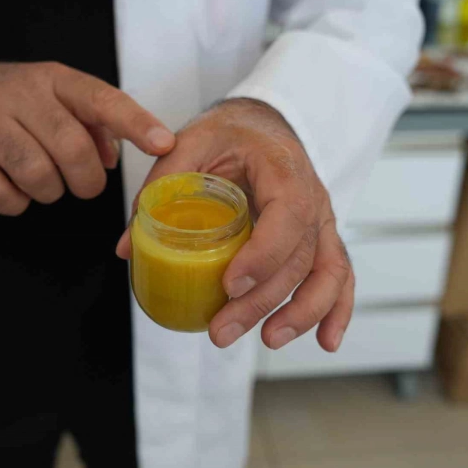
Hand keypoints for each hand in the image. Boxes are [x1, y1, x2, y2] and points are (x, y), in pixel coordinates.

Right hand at [0, 59, 175, 214]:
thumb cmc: (15, 103)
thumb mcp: (56, 98)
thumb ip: (94, 125)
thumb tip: (113, 158)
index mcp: (55, 80)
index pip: (102, 100)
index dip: (135, 125)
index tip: (163, 145)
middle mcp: (20, 95)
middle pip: (72, 149)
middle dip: (87, 181)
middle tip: (84, 185)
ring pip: (37, 175)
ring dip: (50, 192)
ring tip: (45, 182)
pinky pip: (0, 195)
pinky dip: (16, 203)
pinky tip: (15, 188)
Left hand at [117, 99, 353, 351]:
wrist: (264, 126)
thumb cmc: (232, 133)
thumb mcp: (194, 141)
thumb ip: (163, 185)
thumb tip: (127, 246)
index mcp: (284, 170)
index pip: (288, 215)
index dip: (263, 255)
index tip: (229, 284)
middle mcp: (312, 197)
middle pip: (300, 257)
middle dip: (263, 300)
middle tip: (223, 329)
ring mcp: (321, 221)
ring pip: (328, 272)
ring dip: (303, 313)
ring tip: (268, 340)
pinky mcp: (321, 239)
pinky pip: (340, 277)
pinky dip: (336, 311)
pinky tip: (325, 341)